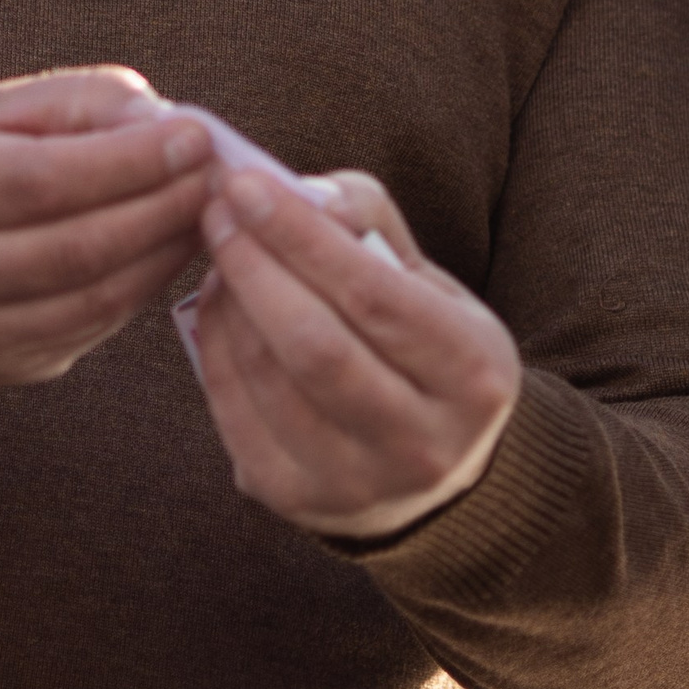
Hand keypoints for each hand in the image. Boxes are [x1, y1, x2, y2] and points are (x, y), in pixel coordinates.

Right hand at [0, 69, 211, 383]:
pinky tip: (167, 245)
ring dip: (164, 251)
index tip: (194, 134)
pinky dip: (141, 286)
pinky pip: (89, 329)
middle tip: (217, 171)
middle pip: (71, 249)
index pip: (36, 182)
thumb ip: (72, 101)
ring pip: (90, 300)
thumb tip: (162, 121)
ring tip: (205, 206)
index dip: (126, 163)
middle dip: (161, 206)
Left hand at [188, 166, 520, 539]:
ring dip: (230, 303)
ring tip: (222, 252)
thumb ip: (370, 220)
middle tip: (218, 210)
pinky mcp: (296, 502)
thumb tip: (302, 195)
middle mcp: (420, 443)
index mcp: (472, 374)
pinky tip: (220, 305)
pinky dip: (216, 348)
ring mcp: (356, 484)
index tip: (247, 185)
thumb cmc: (424, 348)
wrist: (437, 474)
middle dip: (254, 266)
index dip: (301, 237)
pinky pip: (235, 414)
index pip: (373, 296)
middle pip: (314, 346)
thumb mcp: (429, 281)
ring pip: (269, 380)